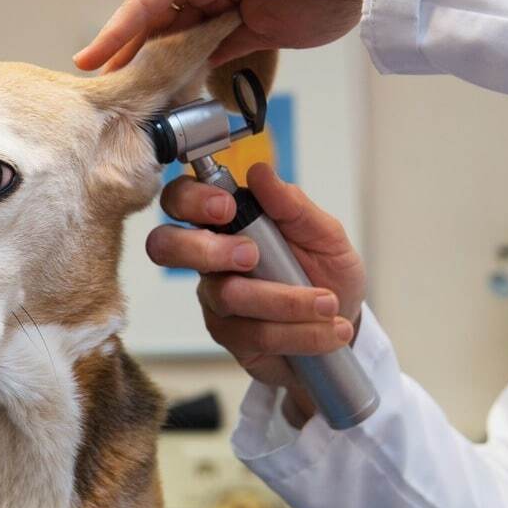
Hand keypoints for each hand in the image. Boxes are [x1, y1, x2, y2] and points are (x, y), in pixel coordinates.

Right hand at [145, 163, 365, 423]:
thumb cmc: (327, 273)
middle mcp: (211, 258)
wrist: (343, 326)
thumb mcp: (325, 235)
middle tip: (250, 255)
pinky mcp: (229, 336)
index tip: (226, 207)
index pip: (181, 199)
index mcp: (228, 222)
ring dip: (285, 300)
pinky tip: (327, 332)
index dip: (190, 200)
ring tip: (327, 304)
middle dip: (204, 248)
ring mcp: (215, 298)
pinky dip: (298, 332)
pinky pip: (254, 333)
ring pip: (226, 295)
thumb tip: (260, 171)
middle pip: (165, 246)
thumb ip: (293, 205)